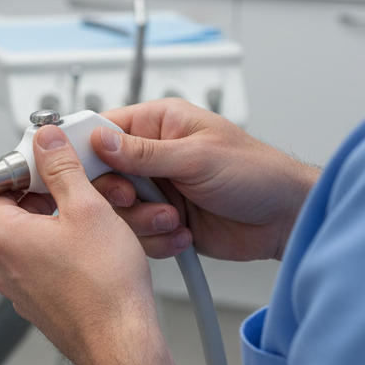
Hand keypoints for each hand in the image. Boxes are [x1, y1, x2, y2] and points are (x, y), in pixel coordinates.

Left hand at [0, 124, 161, 364]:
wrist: (123, 344)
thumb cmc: (105, 288)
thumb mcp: (87, 208)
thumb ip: (62, 168)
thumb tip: (45, 143)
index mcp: (5, 237)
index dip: (21, 173)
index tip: (45, 165)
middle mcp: (5, 266)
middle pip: (21, 213)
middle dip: (57, 196)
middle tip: (86, 190)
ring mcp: (23, 289)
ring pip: (42, 240)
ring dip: (71, 224)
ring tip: (107, 220)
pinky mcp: (43, 305)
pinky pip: (53, 266)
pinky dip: (75, 252)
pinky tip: (105, 249)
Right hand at [91, 98, 318, 261]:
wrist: (285, 220)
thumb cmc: (257, 173)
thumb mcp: (198, 157)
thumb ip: (144, 152)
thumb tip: (101, 141)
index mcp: (159, 124)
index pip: (103, 129)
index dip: (85, 149)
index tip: (79, 169)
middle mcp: (152, 156)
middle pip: (102, 176)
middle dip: (117, 194)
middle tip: (132, 197)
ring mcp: (156, 190)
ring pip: (116, 211)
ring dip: (142, 220)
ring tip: (172, 218)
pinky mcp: (162, 220)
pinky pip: (137, 235)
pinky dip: (156, 239)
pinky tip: (181, 233)